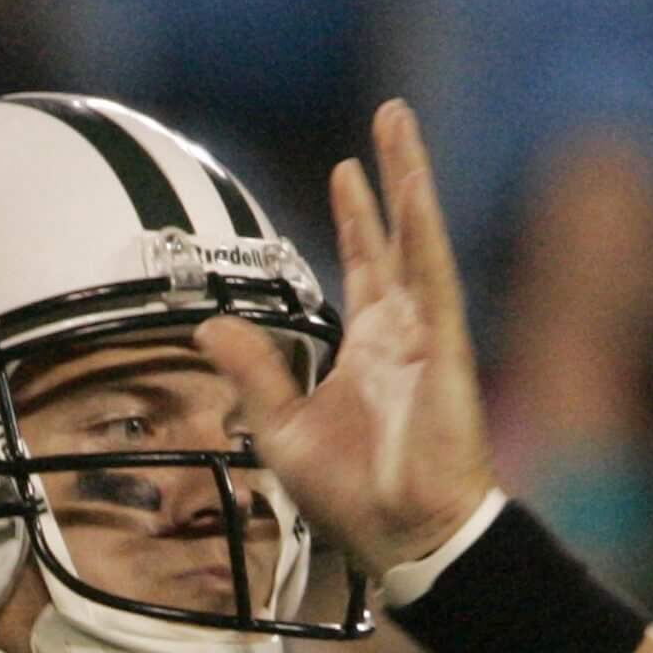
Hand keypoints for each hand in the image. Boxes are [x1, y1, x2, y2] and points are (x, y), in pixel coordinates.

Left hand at [200, 99, 495, 576]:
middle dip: (390, 177)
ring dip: (411, 179)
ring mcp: (427, 334)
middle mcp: (401, 331)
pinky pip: (433, 275)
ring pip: (418, 238)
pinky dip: (422, 229)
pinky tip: (414, 186)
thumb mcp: (279, 427)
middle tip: (388, 118)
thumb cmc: (353, 494)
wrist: (401, 534)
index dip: (354, 219)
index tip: (344, 171)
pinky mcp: (444, 348)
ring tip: (400, 124)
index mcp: (368, 349)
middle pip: (395, 235)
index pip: (362, 266)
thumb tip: (208, 326)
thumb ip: (251, 371)